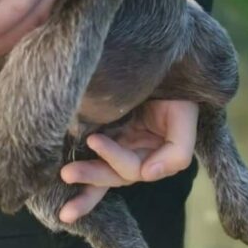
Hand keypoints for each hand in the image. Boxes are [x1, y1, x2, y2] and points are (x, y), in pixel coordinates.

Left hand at [58, 99, 198, 222]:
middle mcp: (135, 154)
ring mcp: (121, 144)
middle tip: (67, 173)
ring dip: (84, 179)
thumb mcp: (184, 120)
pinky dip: (83, 167)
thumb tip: (147, 175)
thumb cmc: (178, 93)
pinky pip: (94, 154)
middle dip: (91, 176)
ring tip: (64, 176)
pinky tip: (63, 180)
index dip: (114, 157)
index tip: (95, 140)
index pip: (131, 167)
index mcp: (154, 156)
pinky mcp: (107, 131)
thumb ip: (177, 153)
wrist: (168, 67)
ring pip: (102, 171)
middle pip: (113, 175)